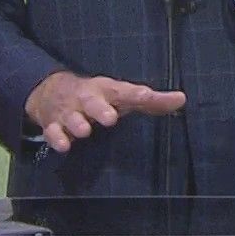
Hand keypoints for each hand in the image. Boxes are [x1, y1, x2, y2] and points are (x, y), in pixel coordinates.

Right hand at [24, 70, 185, 153]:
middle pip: (93, 101)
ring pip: (72, 117)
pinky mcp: (54, 124)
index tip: (146, 96)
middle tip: (110, 118)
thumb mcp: (122, 96)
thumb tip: (182, 99)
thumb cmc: (98, 97)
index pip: (123, 91)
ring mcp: (69, 111)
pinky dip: (56, 138)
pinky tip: (63, 146)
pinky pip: (53, 131)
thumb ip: (151, 102)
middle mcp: (87, 98)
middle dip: (100, 109)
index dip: (135, 94)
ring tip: (84, 131)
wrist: (52, 91)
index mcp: (107, 90)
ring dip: (77, 123)